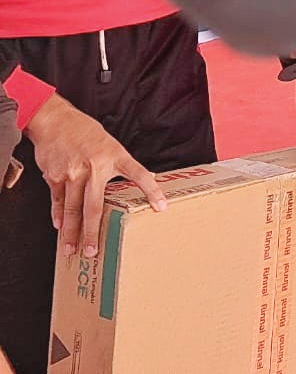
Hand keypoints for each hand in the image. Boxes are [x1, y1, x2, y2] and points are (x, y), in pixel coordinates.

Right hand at [26, 94, 166, 257]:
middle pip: (94, 206)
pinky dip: (59, 215)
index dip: (152, 190)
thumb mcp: (112, 144)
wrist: (56, 122)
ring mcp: (72, 174)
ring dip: (71, 231)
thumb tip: (148, 178)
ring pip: (72, 208)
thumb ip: (124, 164)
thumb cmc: (86, 133)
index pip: (139, 174)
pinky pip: (58, 200)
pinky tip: (60, 227)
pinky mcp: (55, 176)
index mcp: (114, 157)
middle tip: (92, 251)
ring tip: (71, 248)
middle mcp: (93, 168)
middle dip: (92, 231)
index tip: (161, 207)